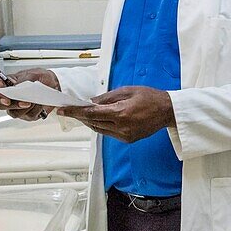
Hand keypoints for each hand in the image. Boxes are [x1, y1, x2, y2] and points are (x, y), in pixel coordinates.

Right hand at [0, 68, 57, 120]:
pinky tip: (40, 104)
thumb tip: (16, 86)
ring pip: (13, 113)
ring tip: (33, 101)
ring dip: (24, 108)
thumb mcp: (32, 74)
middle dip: (10, 104)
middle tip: (22, 102)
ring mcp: (17, 107)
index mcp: (5, 85)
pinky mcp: (27, 114)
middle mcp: (9, 98)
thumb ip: (23, 80)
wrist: (54, 84)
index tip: (4, 95)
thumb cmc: (40, 77)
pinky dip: (35, 110)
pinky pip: (28, 116)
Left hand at [57, 86, 174, 142]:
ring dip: (88, 122)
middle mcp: (121, 127)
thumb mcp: (127, 91)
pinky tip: (96, 119)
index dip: (75, 111)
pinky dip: (100, 126)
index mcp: (120, 113)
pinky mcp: (128, 139)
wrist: (167, 111)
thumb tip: (91, 102)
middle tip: (68, 110)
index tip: (63, 110)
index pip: (91, 113)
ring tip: (80, 114)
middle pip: (93, 122)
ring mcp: (124, 135)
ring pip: (98, 129)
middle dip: (79, 116)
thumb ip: (107, 97)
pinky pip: (108, 133)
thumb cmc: (150, 98)